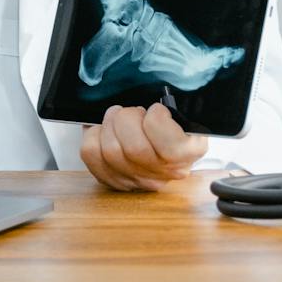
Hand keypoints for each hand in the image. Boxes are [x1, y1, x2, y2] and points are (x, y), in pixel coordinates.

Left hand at [80, 103, 206, 191]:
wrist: (162, 136)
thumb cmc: (170, 118)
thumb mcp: (181, 108)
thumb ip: (173, 105)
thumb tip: (157, 101)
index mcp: (189, 151)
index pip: (170, 145)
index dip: (156, 118)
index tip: (156, 110)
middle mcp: (166, 172)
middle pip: (135, 149)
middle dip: (128, 119)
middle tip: (132, 111)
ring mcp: (139, 179)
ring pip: (111, 151)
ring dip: (110, 125)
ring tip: (118, 118)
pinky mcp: (114, 179)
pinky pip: (92, 153)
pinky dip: (94, 134)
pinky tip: (106, 131)